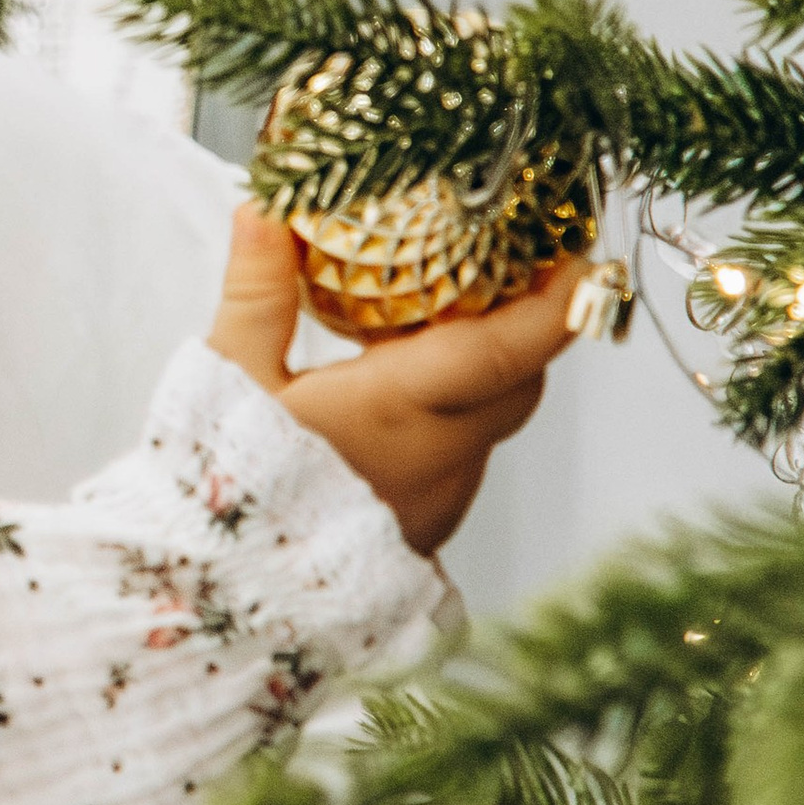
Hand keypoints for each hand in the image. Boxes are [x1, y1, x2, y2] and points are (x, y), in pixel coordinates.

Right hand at [208, 200, 581, 554]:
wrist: (221, 594)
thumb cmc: (224, 487)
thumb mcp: (229, 377)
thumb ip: (257, 290)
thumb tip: (261, 210)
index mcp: (399, 406)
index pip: (506, 349)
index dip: (554, 303)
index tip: (581, 260)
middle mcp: (439, 454)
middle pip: (518, 379)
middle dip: (524, 326)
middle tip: (505, 272)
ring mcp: (440, 496)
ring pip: (492, 420)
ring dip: (484, 375)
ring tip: (440, 326)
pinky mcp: (425, 526)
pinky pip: (461, 457)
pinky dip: (452, 417)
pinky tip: (403, 396)